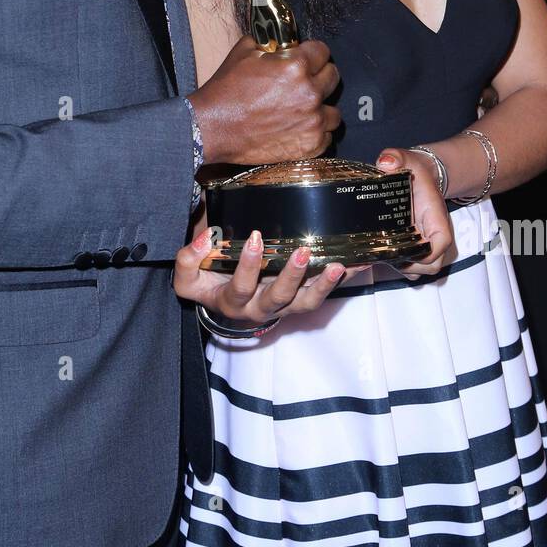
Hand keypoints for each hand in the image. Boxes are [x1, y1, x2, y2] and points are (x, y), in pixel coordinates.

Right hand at [174, 228, 345, 325]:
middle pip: (278, 299)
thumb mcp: (189, 278)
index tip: (254, 237)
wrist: (223, 303)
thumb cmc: (207, 284)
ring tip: (337, 266)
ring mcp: (284, 306)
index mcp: (233, 302)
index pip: (240, 287)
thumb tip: (205, 238)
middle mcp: (260, 309)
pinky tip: (358, 264)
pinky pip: (322, 294)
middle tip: (301, 252)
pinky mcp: (300, 300)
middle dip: (291, 277)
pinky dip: (340, 281)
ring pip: (306, 303)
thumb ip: (188, 260)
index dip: (248, 266)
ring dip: (323, 285)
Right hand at [188, 35, 340, 166]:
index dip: (312, 53)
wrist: (212, 127)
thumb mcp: (244, 52)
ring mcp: (312, 121)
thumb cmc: (226, 91)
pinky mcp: (309, 145)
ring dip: (321, 108)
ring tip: (303, 109)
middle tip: (303, 82)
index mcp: (296, 66)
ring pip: (334, 111)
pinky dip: (316, 133)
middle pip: (333, 77)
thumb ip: (269, 43)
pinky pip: (327, 136)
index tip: (306, 58)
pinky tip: (300, 128)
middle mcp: (309, 93)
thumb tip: (281, 42)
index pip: (323, 51)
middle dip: (319, 76)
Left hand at [375, 147, 454, 279]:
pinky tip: (384, 253)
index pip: (441, 242)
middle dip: (411, 264)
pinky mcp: (417, 246)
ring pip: (424, 269)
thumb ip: (395, 157)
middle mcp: (435, 234)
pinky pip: (415, 265)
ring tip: (383, 255)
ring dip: (405, 267)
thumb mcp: (405, 158)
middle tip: (386, 254)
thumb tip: (386, 163)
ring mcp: (427, 242)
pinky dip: (402, 265)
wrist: (419, 174)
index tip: (402, 249)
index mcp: (435, 217)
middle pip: (433, 264)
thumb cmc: (413, 169)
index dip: (425, 252)